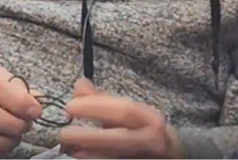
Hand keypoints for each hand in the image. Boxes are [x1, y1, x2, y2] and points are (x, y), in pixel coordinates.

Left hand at [60, 79, 182, 158]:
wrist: (173, 153)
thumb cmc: (145, 128)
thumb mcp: (129, 111)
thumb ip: (103, 100)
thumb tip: (79, 85)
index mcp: (150, 118)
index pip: (124, 111)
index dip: (96, 107)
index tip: (70, 106)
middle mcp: (152, 140)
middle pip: (120, 139)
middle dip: (90, 136)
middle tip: (64, 133)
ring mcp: (146, 158)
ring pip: (117, 157)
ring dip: (90, 154)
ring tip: (69, 148)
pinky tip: (81, 157)